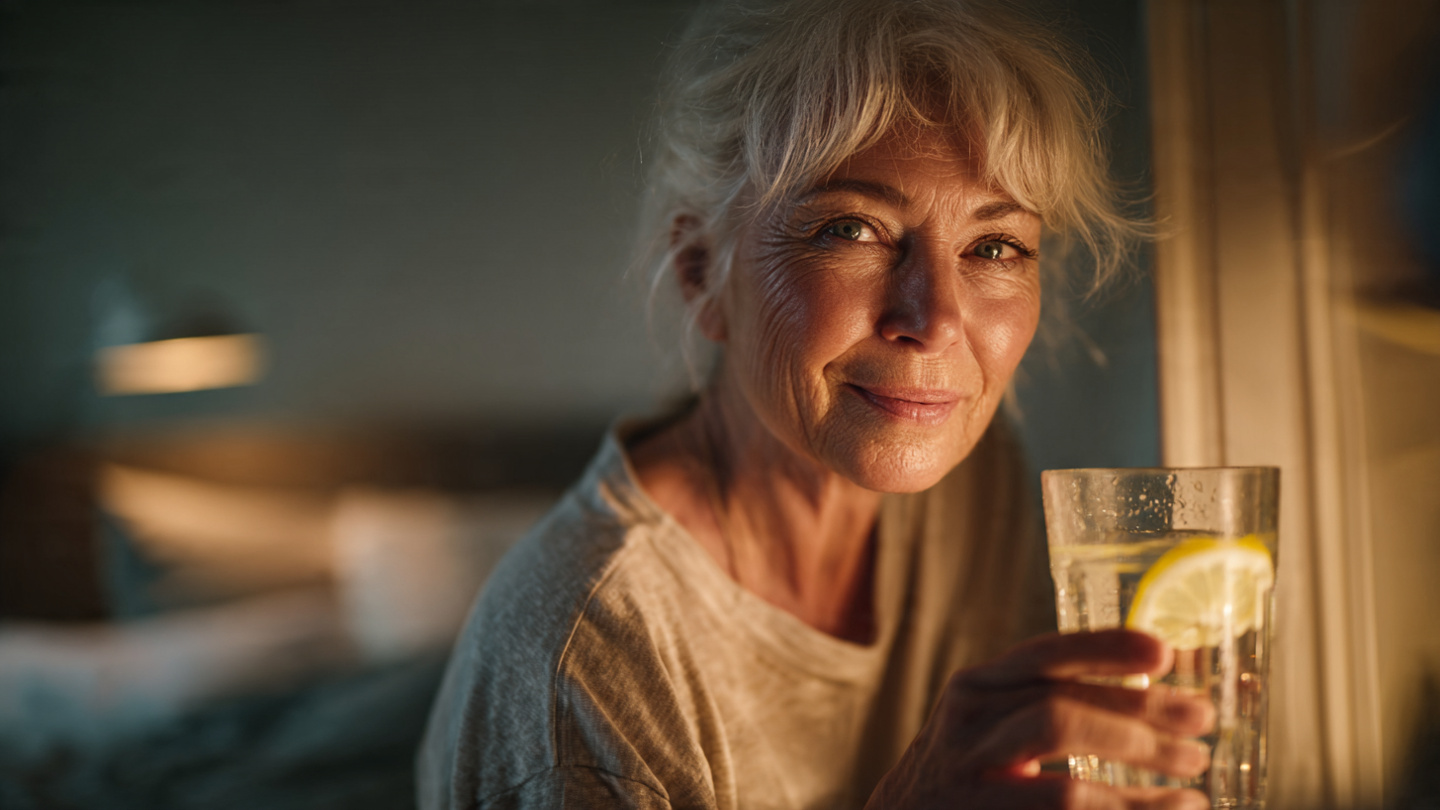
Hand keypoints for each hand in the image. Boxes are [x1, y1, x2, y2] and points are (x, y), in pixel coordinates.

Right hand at [866, 629, 1213, 808]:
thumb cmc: (965, 775)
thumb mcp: (988, 725)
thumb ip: (1042, 703)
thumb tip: (1154, 697)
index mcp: (973, 687)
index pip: (1042, 656)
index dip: (1104, 649)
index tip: (1165, 651)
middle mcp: (965, 724)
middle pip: (1058, 707)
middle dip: (1139, 712)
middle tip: (1201, 721)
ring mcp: (968, 774)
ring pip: (1061, 764)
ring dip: (1136, 759)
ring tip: (1194, 769)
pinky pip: (1065, 807)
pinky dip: (1128, 808)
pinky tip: (1167, 808)